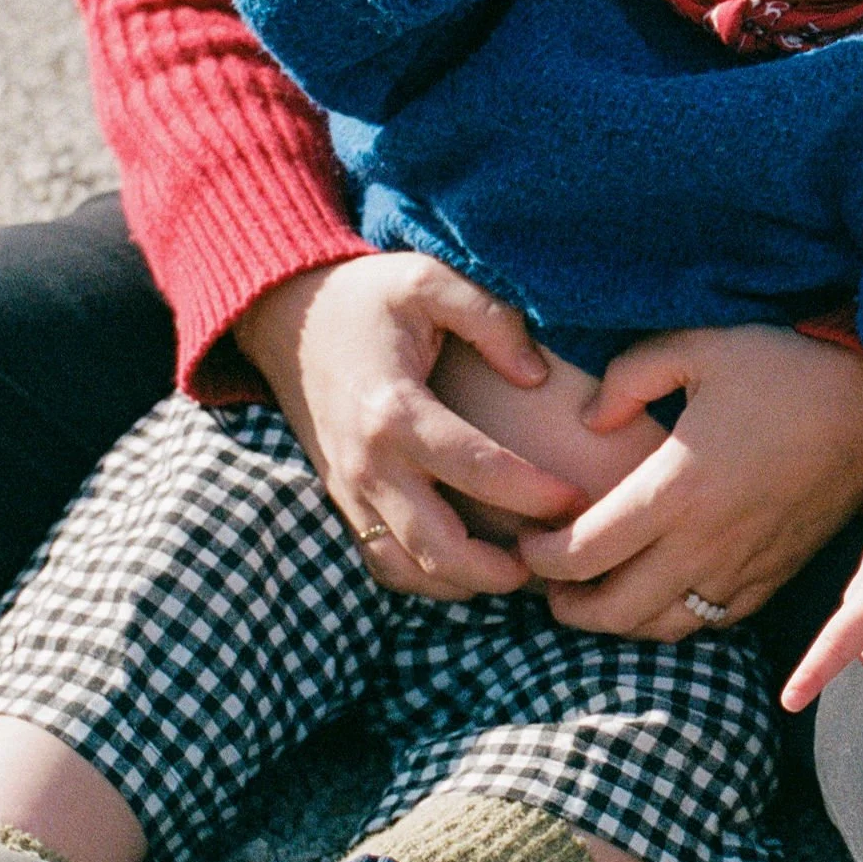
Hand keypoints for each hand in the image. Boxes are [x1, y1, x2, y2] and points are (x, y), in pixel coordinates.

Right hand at [235, 252, 587, 599]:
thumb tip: (537, 374)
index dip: (533, 493)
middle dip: (501, 569)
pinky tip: (472, 567)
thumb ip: (489, 317)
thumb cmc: (366, 298)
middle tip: (551, 557)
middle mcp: (368, 464)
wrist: (285, 319)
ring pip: (410, 569)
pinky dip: (428, 579)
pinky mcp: (344, 503)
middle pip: (439, 548)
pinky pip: (385, 564)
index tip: (576, 499)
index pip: (475, 469)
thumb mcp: (426, 279)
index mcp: (394, 410)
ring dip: (468, 582)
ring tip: (519, 567)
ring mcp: (351, 491)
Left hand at [516, 326, 862, 638]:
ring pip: (662, 628)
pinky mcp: (772, 578)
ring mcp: (741, 568)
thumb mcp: (699, 347)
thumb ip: (629, 376)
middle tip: (546, 588)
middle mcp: (705, 542)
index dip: (541, 559)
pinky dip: (672, 621)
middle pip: (615, 610)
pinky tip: (656, 596)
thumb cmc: (784, 370)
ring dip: (618, 623)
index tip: (527, 543)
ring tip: (593, 599)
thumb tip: (589, 423)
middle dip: (567, 607)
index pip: (585, 552)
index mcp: (677, 489)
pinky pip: (710, 623)